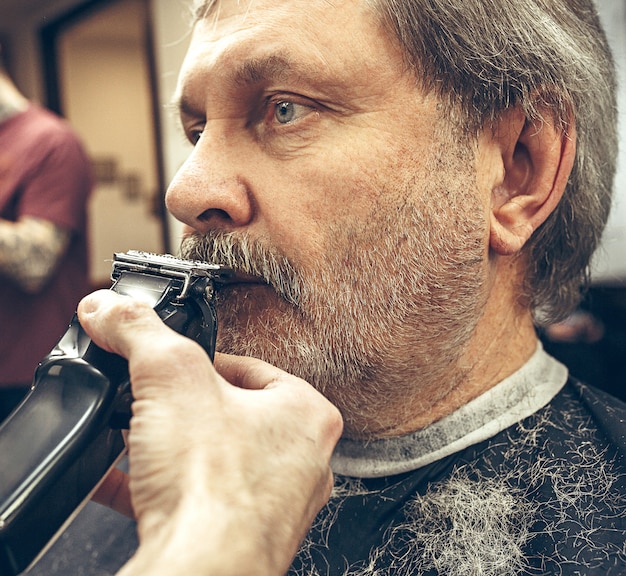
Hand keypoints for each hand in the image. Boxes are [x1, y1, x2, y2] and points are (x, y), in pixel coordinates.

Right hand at [77, 290, 342, 575]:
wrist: (200, 570)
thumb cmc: (213, 485)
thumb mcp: (170, 378)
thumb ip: (141, 332)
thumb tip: (112, 308)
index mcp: (307, 414)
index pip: (251, 368)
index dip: (203, 363)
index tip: (172, 368)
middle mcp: (302, 461)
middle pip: (232, 413)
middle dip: (186, 409)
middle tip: (156, 406)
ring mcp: (275, 504)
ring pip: (216, 458)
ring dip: (173, 448)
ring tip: (139, 439)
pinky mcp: (242, 536)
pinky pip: (197, 499)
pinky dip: (161, 487)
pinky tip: (125, 481)